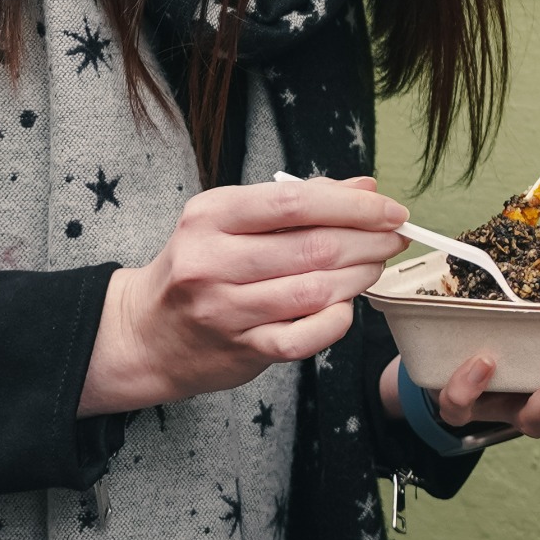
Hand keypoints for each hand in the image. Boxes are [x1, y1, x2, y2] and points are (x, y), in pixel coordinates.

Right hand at [78, 175, 406, 415]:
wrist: (145, 334)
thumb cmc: (201, 266)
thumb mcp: (234, 220)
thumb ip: (301, 201)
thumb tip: (367, 189)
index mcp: (212, 215)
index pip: (297, 202)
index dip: (354, 206)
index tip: (391, 210)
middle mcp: (212, 261)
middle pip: (313, 248)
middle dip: (368, 241)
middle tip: (395, 238)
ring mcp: (224, 310)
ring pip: (314, 291)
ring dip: (360, 277)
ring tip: (376, 266)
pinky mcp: (238, 351)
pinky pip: (303, 338)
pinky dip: (337, 320)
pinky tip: (346, 306)